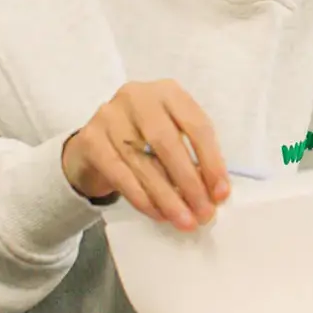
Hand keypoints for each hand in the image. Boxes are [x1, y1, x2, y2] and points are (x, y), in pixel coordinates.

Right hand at [61, 81, 230, 230]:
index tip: (221, 193)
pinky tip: (158, 214)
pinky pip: (121, 175)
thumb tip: (215, 192)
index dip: (212, 162)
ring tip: (184, 220)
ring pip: (144, 163)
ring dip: (168, 197)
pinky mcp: (91, 140)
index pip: (197, 126)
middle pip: (169, 144)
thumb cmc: (144, 139)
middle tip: (203, 213)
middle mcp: (138, 97)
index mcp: (168, 92)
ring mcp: (110, 116)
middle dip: (189, 183)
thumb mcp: (172, 134)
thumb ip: (193, 154)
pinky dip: (143, 198)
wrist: (94, 144)